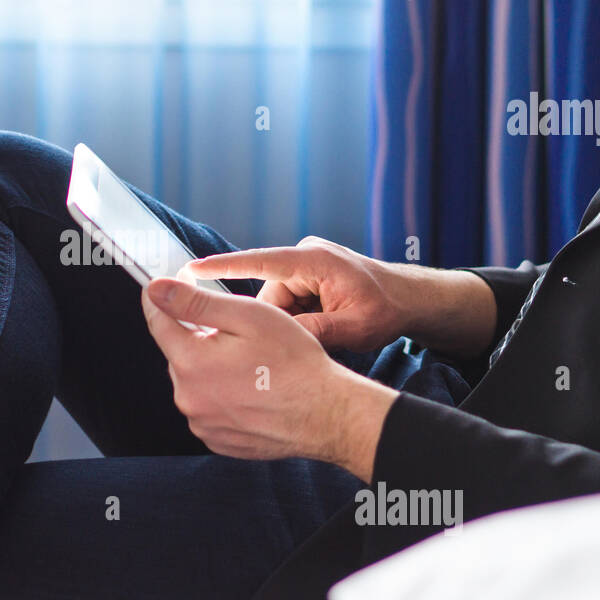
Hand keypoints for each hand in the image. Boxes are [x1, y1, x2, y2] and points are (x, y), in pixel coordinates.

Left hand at [140, 276, 396, 477]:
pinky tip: (251, 392)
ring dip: (211, 369)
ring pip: (194, 382)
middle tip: (239, 336)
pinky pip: (208, 408)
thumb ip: (196, 302)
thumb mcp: (248, 317)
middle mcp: (188, 398)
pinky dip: (222, 396)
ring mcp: (202, 423)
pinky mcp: (217, 440)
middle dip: (199, 340)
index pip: (158, 322)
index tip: (165, 287)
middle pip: (179, 354)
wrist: (326, 414)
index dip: (162, 300)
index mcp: (191, 362)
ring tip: (252, 367)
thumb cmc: (294, 361)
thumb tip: (155, 289)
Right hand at [186, 237, 408, 352]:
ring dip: (293, 325)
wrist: (411, 299)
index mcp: (313, 260)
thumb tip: (274, 342)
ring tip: (326, 333)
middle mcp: (305, 257)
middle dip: (281, 324)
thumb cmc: (388, 308)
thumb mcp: (353, 328)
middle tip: (309, 342)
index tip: (188, 270)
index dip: (221, 268)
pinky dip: (299, 321)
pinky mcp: (308, 277)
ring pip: (277, 305)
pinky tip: (321, 330)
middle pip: (268, 297)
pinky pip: (289, 303)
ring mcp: (306, 266)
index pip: (258, 262)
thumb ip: (313, 332)